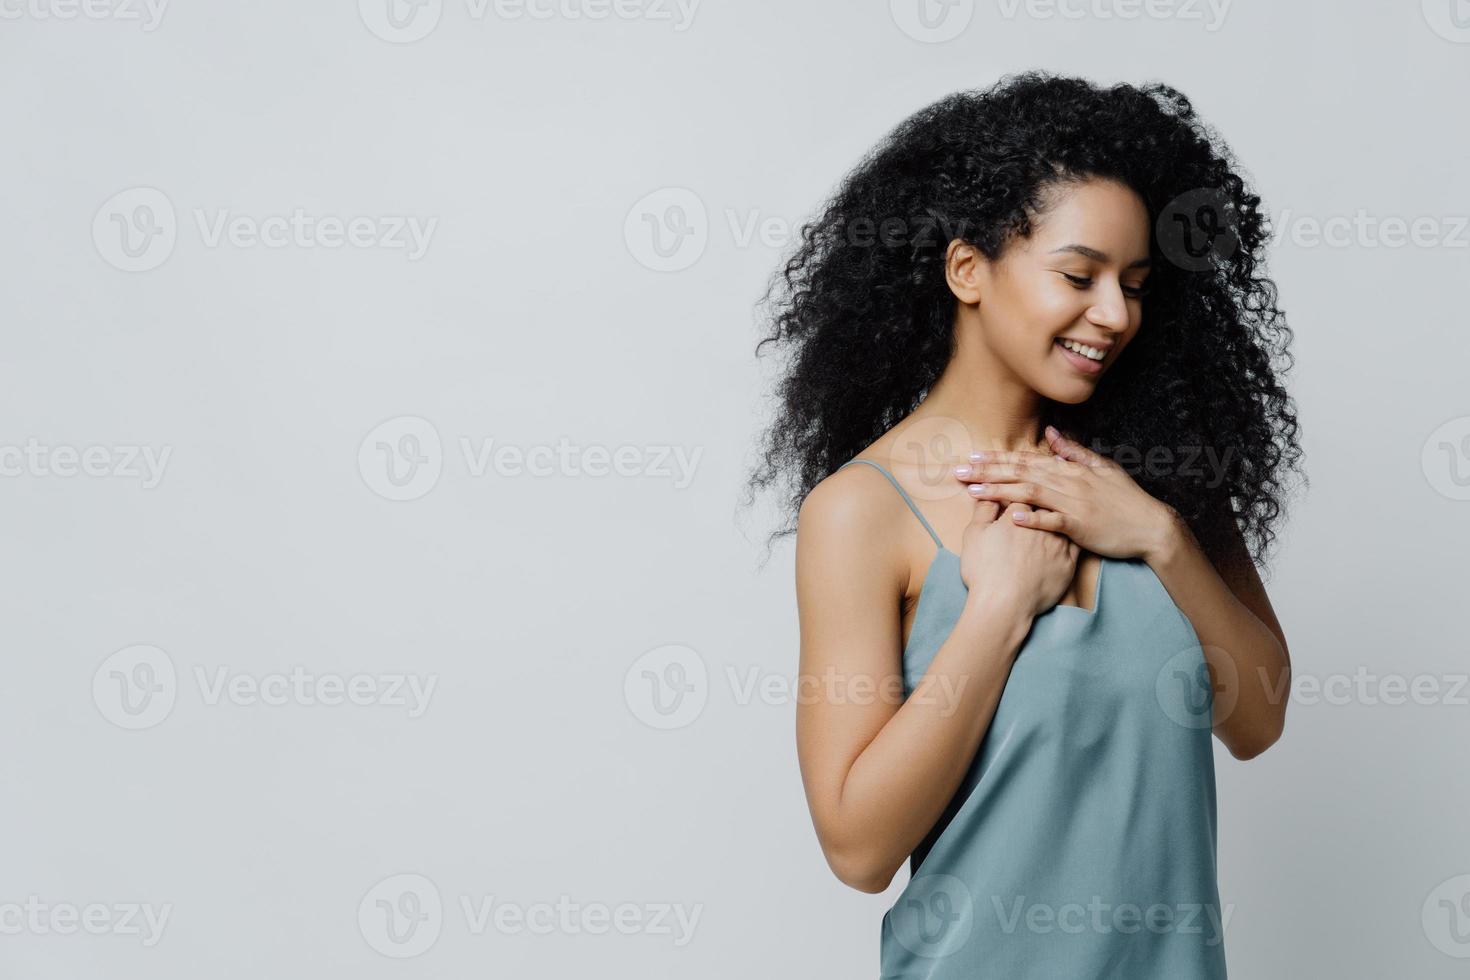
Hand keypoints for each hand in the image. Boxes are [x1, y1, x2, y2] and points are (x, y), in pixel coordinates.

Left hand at [952, 425, 1180, 561]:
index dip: (997, 458)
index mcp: (1070, 470)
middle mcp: (1068, 482)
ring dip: (999, 491)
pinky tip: (1011, 518)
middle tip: (957, 472)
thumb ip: (1074, 452)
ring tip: (972, 491)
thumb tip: (1051, 434)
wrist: (1151, 526)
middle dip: (987, 471)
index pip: (1026, 460)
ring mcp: (1073, 504)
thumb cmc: (1125, 499)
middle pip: (1020, 473)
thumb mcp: (1103, 468)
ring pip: (1030, 493)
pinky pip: (1053, 521)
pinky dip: (1033, 518)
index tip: (972, 456)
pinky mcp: (1080, 526)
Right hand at [959, 496, 1078, 621]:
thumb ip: (983, 510)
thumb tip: (987, 493)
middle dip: (1043, 495)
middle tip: (1040, 495)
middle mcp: (1042, 525)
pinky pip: (1076, 542)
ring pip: (1064, 519)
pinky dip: (1074, 534)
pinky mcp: (1069, 563)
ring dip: (1061, 512)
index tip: (1016, 488)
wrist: (1004, 605)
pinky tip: (1071, 532)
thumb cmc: (985, 571)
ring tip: (1056, 512)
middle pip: (1047, 501)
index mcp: (1018, 515)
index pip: (1022, 490)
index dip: (1019, 487)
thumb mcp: (974, 535)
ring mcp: (1058, 544)